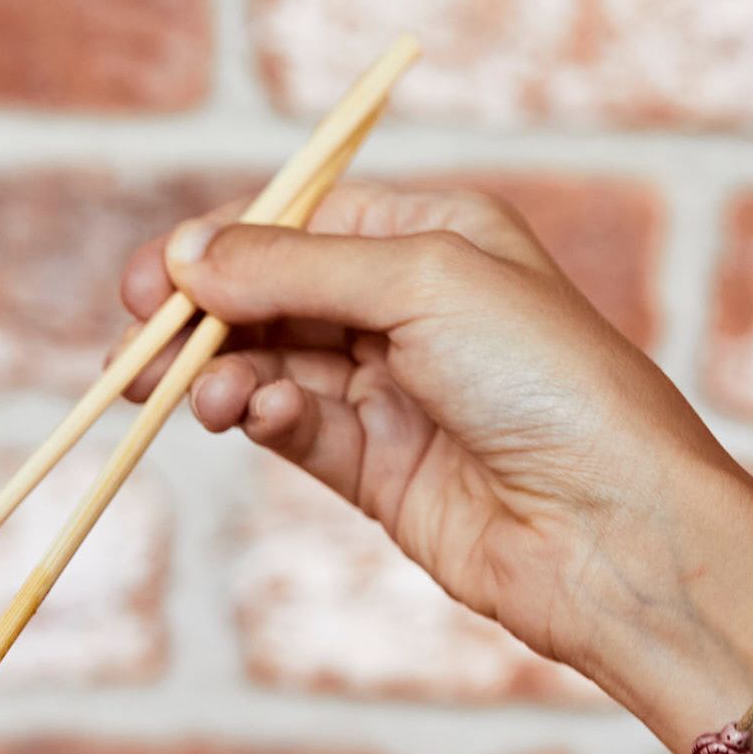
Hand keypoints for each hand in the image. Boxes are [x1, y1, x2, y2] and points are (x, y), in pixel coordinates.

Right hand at [122, 182, 752, 753]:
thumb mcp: (422, 282)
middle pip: (273, 298)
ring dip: (226, 375)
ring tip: (199, 396)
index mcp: (437, 238)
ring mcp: (394, 393)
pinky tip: (255, 419)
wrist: (615, 529)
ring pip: (272, 367)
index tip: (151, 280)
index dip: (220, 248)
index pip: (300, 224)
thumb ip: (294, 267)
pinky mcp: (379, 471)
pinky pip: (295, 431)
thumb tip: (187, 256)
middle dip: (204, 318)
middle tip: (137, 344)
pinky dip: (265, 420)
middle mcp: (413, 309)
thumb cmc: (551, 383)